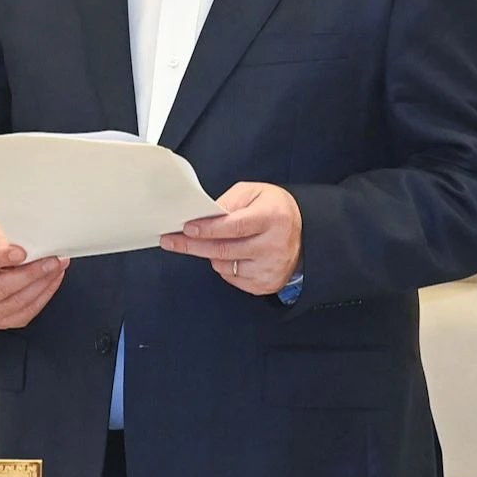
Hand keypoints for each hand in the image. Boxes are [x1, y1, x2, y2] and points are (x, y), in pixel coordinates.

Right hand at [0, 221, 69, 329]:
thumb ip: (6, 239)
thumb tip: (31, 245)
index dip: (2, 257)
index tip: (22, 252)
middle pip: (2, 287)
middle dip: (31, 274)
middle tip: (51, 261)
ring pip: (17, 302)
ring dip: (42, 285)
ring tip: (57, 268)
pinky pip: (25, 312)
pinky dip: (43, 296)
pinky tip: (51, 281)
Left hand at [160, 181, 301, 294]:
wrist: (304, 233)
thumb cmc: (274, 210)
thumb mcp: (254, 193)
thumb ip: (228, 201)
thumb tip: (203, 216)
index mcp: (272, 218)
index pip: (235, 226)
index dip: (208, 229)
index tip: (187, 228)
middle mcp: (274, 245)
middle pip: (224, 250)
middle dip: (193, 245)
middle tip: (171, 241)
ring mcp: (270, 268)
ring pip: (224, 266)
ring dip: (212, 254)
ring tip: (217, 241)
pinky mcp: (266, 284)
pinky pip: (231, 278)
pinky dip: (224, 266)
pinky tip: (233, 254)